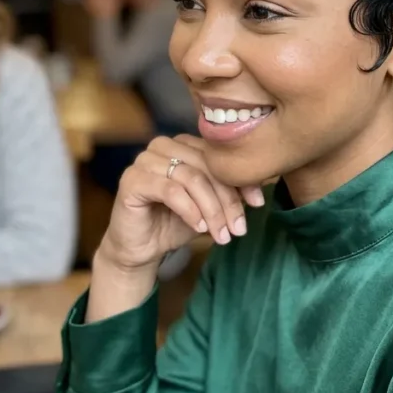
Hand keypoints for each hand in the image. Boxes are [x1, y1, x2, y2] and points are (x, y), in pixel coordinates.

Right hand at [97, 135, 264, 273]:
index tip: (258, 203)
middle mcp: (164, 145)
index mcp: (184, 144)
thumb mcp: (209, 207)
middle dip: (228, 200)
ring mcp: (145, 160)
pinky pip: (170, 190)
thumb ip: (228, 193)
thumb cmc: (176, 223)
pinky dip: (190, 210)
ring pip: (191, 178)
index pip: (219, 156)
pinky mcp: (132, 179)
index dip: (242, 179)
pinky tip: (200, 228)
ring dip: (211, 209)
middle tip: (239, 228)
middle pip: (207, 167)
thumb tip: (260, 192)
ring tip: (222, 234)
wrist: (140, 248)